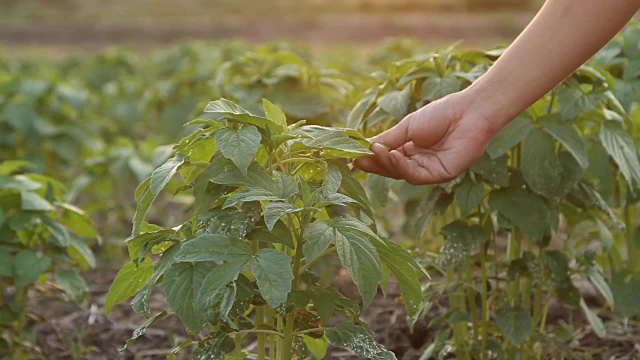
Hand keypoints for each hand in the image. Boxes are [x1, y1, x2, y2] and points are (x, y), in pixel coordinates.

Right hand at [353, 90, 501, 183]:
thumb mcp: (407, 127)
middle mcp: (420, 163)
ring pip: (402, 174)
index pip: (387, 159)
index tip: (352, 156)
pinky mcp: (441, 175)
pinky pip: (417, 176)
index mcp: (411, 151)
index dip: (371, 158)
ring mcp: (430, 170)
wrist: (469, 110)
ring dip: (387, 164)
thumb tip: (363, 146)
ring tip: (374, 152)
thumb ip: (387, 139)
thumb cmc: (441, 114)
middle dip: (375, 165)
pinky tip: (395, 156)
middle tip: (357, 159)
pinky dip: (403, 167)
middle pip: (392, 169)